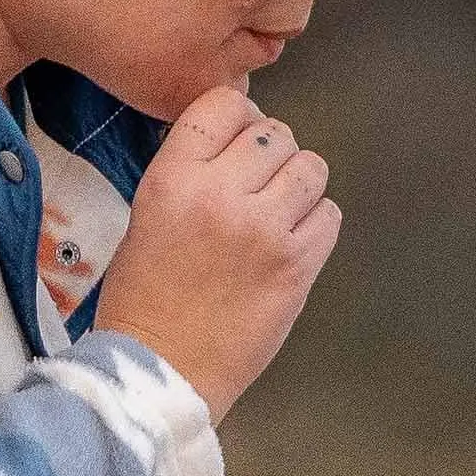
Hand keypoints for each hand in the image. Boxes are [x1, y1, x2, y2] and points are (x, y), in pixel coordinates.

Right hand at [97, 88, 339, 422]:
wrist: (161, 370)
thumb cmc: (145, 300)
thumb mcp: (147, 215)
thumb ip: (193, 172)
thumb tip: (241, 141)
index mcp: (174, 179)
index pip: (224, 104)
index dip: (240, 116)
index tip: (241, 134)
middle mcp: (221, 195)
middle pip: (275, 134)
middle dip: (271, 154)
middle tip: (259, 184)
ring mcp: (265, 231)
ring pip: (310, 169)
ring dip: (298, 185)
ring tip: (278, 212)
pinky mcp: (297, 266)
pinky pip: (329, 215)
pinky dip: (316, 223)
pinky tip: (292, 242)